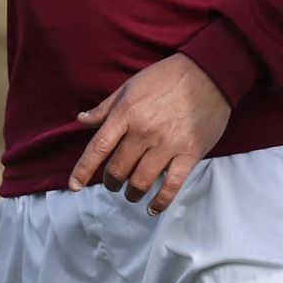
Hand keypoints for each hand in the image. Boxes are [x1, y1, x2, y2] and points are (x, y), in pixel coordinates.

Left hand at [69, 54, 232, 210]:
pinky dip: (160, 202)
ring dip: (131, 193)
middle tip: (113, 183)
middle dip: (111, 182)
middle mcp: (144, 132)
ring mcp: (167, 145)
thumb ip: (106, 108)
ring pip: (140, 181)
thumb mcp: (130, 86)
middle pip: (118, 169)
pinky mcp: (189, 154)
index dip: (83, 170)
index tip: (73, 185)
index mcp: (126, 114)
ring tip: (131, 194)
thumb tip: (82, 120)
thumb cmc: (166, 77)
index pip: (98, 148)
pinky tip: (152, 208)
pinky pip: (171, 186)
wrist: (209, 73)